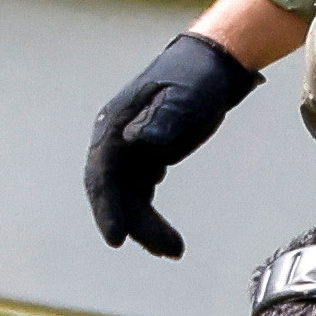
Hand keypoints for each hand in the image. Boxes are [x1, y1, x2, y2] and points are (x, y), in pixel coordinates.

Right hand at [85, 32, 263, 258]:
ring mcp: (129, 150)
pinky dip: (151, 217)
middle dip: (135, 225)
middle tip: (166, 251)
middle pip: (114, 193)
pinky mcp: (145, 158)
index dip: (107, 208)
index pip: (103, 173)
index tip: (117, 239)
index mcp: (115, 124)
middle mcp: (116, 140)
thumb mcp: (186, 96)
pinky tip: (168, 237)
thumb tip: (138, 141)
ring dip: (146, 226)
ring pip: (128, 198)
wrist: (213, 65)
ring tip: (174, 250)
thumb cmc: (197, 78)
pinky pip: (140, 195)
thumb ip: (164, 117)